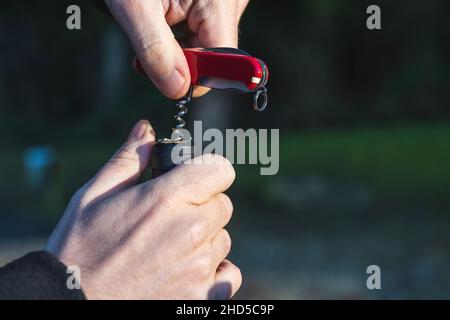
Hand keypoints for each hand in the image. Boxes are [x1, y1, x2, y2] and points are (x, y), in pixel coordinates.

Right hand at [45, 120, 240, 299]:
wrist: (73, 303)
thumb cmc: (80, 248)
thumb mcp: (94, 196)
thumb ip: (128, 159)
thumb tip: (146, 129)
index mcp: (166, 198)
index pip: (221, 170)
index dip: (208, 171)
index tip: (192, 180)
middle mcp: (191, 230)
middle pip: (223, 204)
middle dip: (202, 206)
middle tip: (171, 218)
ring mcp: (199, 266)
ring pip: (223, 239)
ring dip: (205, 239)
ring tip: (169, 248)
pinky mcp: (202, 296)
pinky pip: (229, 274)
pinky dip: (215, 271)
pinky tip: (185, 270)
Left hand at [105, 0, 249, 98]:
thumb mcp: (134, 6)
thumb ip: (155, 50)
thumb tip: (177, 90)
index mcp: (219, 1)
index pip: (223, 61)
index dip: (195, 75)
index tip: (164, 74)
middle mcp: (232, 1)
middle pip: (216, 54)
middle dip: (182, 61)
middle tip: (148, 50)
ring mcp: (227, 0)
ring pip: (209, 44)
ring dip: (179, 49)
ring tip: (153, 26)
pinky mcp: (217, 0)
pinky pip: (205, 28)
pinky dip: (182, 34)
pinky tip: (164, 22)